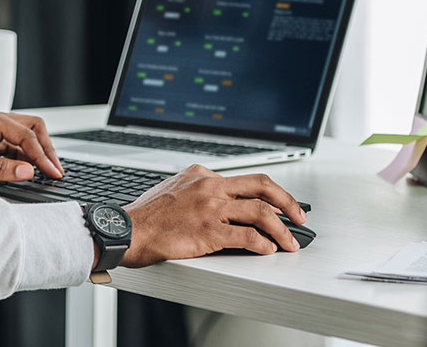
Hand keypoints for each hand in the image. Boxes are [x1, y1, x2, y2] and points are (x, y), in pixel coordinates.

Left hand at [0, 107, 63, 184]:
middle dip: (43, 149)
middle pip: (29, 129)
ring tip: (42, 175)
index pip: (26, 134)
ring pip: (20, 140)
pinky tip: (22, 173)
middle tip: (54, 170)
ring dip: (31, 157)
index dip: (42, 155)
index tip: (52, 171)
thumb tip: (27, 171)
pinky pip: (8, 150)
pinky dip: (18, 161)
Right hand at [119, 164, 307, 267]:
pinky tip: (268, 251)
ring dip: (281, 228)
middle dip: (286, 200)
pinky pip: (248, 237)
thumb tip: (219, 204)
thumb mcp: (172, 190)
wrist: (128, 231)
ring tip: (289, 242)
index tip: (275, 203)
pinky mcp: (210, 231)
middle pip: (260, 185)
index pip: (242, 179)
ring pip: (260, 211)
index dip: (265, 193)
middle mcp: (209, 186)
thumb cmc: (146, 217)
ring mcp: (211, 208)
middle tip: (298, 215)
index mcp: (200, 175)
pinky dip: (264, 244)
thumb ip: (196, 191)